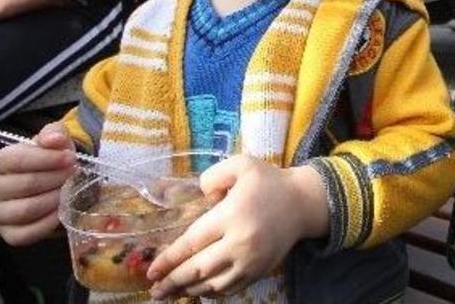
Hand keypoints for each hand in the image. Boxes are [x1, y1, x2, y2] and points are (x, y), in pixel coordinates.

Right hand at [0, 122, 76, 245]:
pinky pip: (29, 233)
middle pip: (25, 185)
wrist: (46, 184)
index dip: (48, 159)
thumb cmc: (47, 161)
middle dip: (56, 179)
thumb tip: (55, 139)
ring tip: (70, 191)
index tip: (71, 158)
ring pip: (26, 210)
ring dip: (54, 200)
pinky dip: (49, 223)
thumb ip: (53, 134)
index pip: (18, 160)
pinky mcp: (9, 235)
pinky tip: (62, 210)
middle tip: (74, 174)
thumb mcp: (51, 143)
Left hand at [147, 156, 328, 299]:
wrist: (303, 202)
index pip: (192, 242)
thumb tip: (198, 193)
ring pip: (213, 284)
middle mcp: (240, 242)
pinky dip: (212, 293)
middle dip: (173, 282)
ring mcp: (251, 260)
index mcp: (232, 215)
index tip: (151, 270)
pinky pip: (231, 289)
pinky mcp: (260, 271)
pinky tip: (198, 291)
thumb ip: (214, 175)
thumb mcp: (242, 164)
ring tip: (171, 293)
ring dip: (189, 291)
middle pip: (198, 269)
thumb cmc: (268, 182)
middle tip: (154, 290)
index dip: (169, 259)